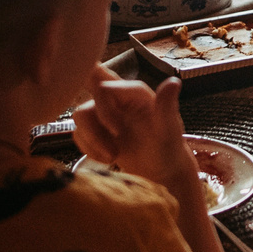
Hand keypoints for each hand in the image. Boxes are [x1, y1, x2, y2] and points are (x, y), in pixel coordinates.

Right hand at [71, 71, 194, 188]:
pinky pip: (78, 133)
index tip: (117, 131)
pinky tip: (109, 158)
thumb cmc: (169, 146)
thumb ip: (167, 105)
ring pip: (80, 114)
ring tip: (113, 155)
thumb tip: (174, 82)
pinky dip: (90, 148)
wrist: (162, 170)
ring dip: (93, 138)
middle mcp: (117, 97)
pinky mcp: (96, 130)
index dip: (104, 109)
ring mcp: (104, 113)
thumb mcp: (169, 128)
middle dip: (89, 110)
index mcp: (133, 92)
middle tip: (107, 134)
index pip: (104, 87)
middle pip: (86, 86)